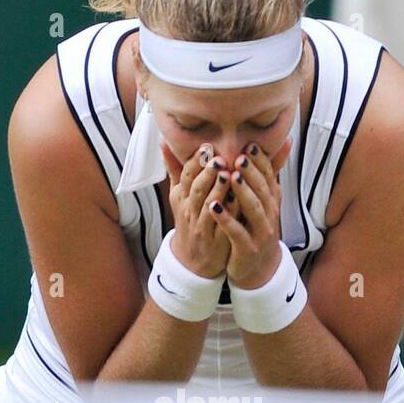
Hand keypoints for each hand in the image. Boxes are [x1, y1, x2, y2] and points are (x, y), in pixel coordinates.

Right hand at [161, 142, 233, 277]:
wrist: (193, 261)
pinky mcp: (215, 241)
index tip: (206, 146)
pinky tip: (239, 199)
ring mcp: (201, 226)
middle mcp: (189, 210)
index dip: (195, 161)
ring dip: (216, 190)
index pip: (186, 175)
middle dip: (206, 173)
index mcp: (181, 196)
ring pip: (207, 206)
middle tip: (217, 158)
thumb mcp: (179, 196)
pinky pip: (222, 225)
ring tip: (227, 174)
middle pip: (195, 189)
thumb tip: (164, 141)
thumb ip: (175, 169)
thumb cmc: (190, 221)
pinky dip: (229, 212)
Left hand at [211, 138, 292, 287]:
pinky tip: (214, 208)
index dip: (261, 161)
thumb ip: (268, 172)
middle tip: (239, 157)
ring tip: (230, 177)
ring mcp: (260, 232)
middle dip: (252, 173)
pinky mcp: (248, 248)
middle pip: (263, 190)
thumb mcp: (266, 200)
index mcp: (271, 200)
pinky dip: (227, 220)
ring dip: (242, 193)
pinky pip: (237, 232)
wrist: (260, 269)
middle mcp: (269, 214)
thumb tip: (286, 139)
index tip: (249, 145)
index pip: (269, 176)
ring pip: (253, 210)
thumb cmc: (257, 228)